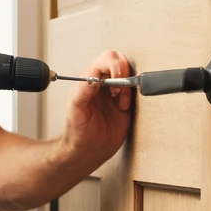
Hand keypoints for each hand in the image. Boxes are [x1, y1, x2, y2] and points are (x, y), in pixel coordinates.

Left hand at [60, 50, 132, 170]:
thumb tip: (94, 75)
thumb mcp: (75, 111)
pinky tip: (123, 108)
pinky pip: (135, 89)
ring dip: (128, 86)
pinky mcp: (125, 102)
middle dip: (124, 74)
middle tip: (118, 92)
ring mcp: (114, 91)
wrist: (89, 151)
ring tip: (120, 103)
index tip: (115, 84)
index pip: (106, 60)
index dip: (115, 67)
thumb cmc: (78, 133)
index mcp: (88, 80)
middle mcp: (101, 83)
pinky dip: (134, 96)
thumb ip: (82, 91)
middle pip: (120, 61)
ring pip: (130, 73)